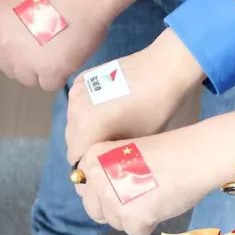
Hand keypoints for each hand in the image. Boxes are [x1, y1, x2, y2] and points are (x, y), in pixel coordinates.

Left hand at [0, 0, 146, 90]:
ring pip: (29, 80)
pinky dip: (60, 75)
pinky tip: (67, 56)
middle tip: (46, 51)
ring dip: (42, 72)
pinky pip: (49, 84)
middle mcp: (4, 43)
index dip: (12, 53)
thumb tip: (14, 43)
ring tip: (59, 52)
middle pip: (10, 69)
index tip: (27, 48)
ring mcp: (24, 59)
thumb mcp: (19, 2)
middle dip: (27, 64)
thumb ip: (9, 26)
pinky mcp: (48, 71)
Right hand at [66, 29, 204, 162]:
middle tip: (109, 150)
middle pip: (72, 139)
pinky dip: (87, 111)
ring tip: (109, 129)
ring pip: (74, 121)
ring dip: (86, 129)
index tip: (104, 166)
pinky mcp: (82, 79)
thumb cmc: (154, 109)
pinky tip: (107, 109)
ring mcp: (76, 92)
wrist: (162, 68)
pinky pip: (78, 104)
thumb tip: (102, 164)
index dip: (88, 165)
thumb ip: (111, 156)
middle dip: (86, 147)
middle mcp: (73, 109)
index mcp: (85, 127)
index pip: (75, 157)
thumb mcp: (135, 141)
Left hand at [75, 112, 234, 234]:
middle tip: (136, 199)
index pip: (85, 189)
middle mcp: (95, 177)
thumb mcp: (122, 155)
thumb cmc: (164, 153)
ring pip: (114, 222)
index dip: (103, 194)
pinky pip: (133, 231)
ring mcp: (111, 198)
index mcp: (92, 158)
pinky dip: (147, 224)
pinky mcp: (130, 216)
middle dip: (114, 209)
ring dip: (131, 216)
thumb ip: (105, 174)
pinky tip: (159, 206)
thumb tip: (99, 201)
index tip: (121, 189)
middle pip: (94, 210)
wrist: (193, 156)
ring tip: (151, 198)